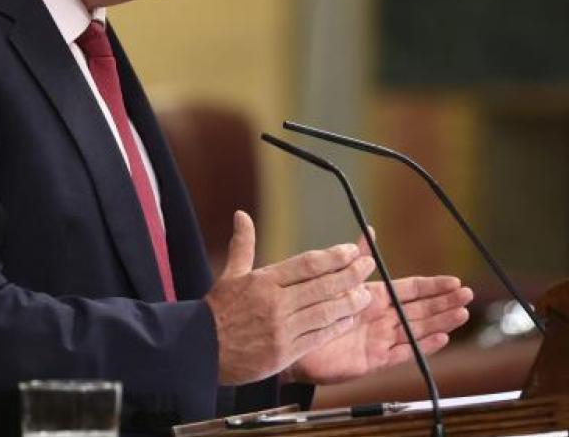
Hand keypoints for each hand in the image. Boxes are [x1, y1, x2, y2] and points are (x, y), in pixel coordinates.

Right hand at [205, 211, 376, 384]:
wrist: (200, 350)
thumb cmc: (218, 311)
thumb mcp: (230, 275)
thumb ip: (243, 244)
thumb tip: (241, 215)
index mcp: (264, 282)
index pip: (306, 264)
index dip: (333, 257)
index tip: (351, 250)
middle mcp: (275, 304)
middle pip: (321, 287)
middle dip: (349, 275)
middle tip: (368, 266)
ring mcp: (281, 330)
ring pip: (324, 312)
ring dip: (348, 302)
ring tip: (365, 294)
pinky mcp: (284, 353)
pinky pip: (317, 337)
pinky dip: (335, 327)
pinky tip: (348, 319)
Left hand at [285, 236, 472, 385]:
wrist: (294, 341)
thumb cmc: (314, 309)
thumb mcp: (338, 279)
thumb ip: (356, 258)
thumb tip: (369, 231)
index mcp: (375, 297)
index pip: (411, 289)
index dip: (433, 286)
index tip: (454, 281)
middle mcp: (381, 318)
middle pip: (420, 309)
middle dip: (444, 302)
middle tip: (467, 296)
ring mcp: (380, 338)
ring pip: (417, 329)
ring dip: (440, 321)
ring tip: (461, 314)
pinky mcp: (374, 359)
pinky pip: (403, 352)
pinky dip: (423, 346)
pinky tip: (441, 338)